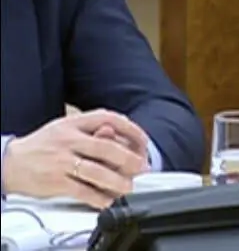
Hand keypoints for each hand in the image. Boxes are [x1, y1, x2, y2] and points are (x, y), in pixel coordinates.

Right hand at [1, 110, 149, 208]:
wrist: (10, 163)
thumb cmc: (43, 146)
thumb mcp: (65, 129)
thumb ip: (91, 131)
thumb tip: (117, 135)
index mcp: (73, 124)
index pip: (108, 119)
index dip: (130, 129)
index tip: (143, 141)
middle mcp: (68, 141)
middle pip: (105, 148)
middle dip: (129, 159)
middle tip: (142, 167)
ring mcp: (61, 162)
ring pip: (96, 171)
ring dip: (117, 180)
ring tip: (129, 187)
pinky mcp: (55, 182)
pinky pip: (82, 190)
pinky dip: (99, 197)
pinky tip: (109, 200)